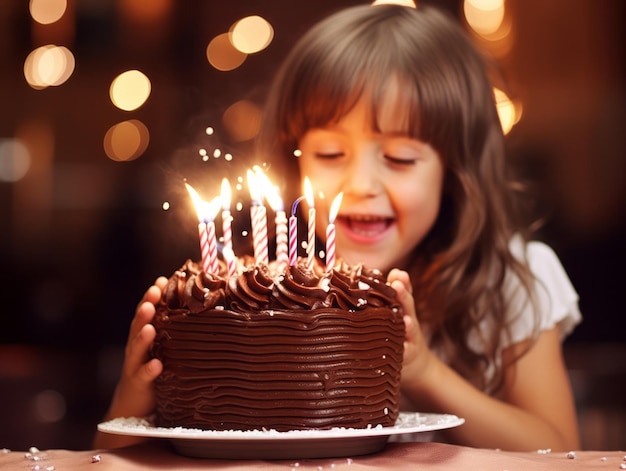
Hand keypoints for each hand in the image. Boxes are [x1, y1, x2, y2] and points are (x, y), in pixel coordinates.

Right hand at [93, 277, 167, 448]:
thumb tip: (197, 306)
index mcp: (145, 336)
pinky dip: (149, 370)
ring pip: (136, 348)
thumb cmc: (155, 371)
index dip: (152, 296)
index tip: (161, 281)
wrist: (134, 406)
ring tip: (150, 327)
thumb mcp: (163, 348)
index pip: (146, 312)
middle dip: (145, 309)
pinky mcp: (138, 385)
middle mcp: (138, 348)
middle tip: (152, 294)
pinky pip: (143, 376)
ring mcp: (135, 366)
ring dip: (143, 337)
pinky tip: (157, 364)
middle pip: (138, 325)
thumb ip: (173, 330)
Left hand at [387, 269, 437, 384]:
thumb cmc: (398, 329)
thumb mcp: (400, 309)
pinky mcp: (407, 356)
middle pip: (408, 307)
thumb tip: (395, 270)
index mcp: (403, 308)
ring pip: (408, 330)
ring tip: (405, 319)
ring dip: (407, 324)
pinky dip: (404, 350)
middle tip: (397, 285)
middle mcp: (409, 321)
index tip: (398, 273)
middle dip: (403, 296)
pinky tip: (401, 347)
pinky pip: (405, 353)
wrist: (412, 360)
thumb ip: (397, 292)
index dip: (403, 283)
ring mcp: (409, 338)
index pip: (404, 292)